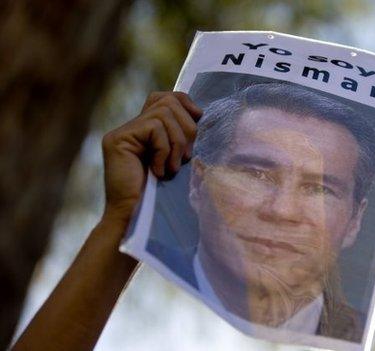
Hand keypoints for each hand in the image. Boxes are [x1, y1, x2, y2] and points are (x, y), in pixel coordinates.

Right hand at [100, 91, 202, 224]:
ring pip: (163, 114)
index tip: (199, 117)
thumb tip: (198, 114)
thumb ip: (180, 137)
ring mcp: (121, 133)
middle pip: (167, 102)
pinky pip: (155, 128)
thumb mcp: (177, 159)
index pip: (164, 97)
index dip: (184, 102)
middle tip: (186, 157)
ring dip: (177, 143)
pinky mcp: (118, 140)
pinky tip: (160, 171)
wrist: (135, 218)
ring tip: (174, 167)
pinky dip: (165, 150)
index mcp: (144, 130)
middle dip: (186, 128)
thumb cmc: (160, 196)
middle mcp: (130, 127)